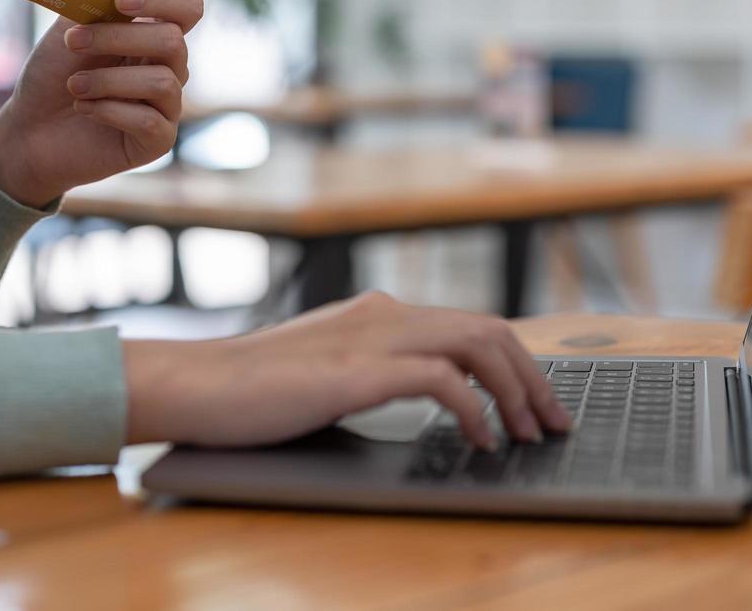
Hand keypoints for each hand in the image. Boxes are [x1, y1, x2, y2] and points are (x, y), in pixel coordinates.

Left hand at [0, 0, 203, 206]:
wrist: (30, 129)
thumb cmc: (52, 77)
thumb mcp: (66, 31)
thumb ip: (92, 4)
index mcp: (152, 33)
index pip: (187, 8)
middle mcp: (168, 68)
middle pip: (172, 41)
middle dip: (119, 37)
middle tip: (74, 40)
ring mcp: (166, 106)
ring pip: (162, 82)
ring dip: (108, 79)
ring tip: (73, 85)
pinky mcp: (157, 141)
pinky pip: (149, 121)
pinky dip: (109, 110)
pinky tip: (82, 108)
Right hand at [124, 291, 572, 450]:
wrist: (196, 384)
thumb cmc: (250, 390)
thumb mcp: (325, 374)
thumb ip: (371, 374)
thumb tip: (422, 399)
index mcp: (376, 313)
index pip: (467, 326)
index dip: (513, 363)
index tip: (536, 402)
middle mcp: (383, 314)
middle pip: (487, 330)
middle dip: (532, 376)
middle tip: (554, 421)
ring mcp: (371, 338)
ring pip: (476, 344)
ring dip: (516, 389)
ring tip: (530, 432)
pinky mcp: (358, 371)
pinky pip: (441, 379)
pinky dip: (474, 407)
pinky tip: (480, 438)